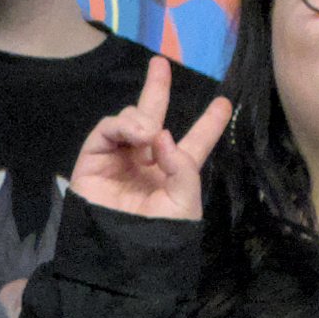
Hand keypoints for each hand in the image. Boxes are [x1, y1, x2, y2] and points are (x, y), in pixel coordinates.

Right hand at [63, 49, 230, 226]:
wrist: (119, 255)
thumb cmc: (158, 234)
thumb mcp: (184, 203)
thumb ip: (182, 166)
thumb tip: (161, 133)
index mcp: (174, 173)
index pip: (194, 143)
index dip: (209, 123)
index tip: (224, 102)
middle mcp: (146, 161)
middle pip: (155, 117)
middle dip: (157, 89)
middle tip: (160, 63)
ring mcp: (119, 159)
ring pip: (131, 120)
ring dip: (143, 118)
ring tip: (149, 134)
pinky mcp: (94, 159)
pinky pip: (107, 130)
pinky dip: (123, 125)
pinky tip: (138, 135)